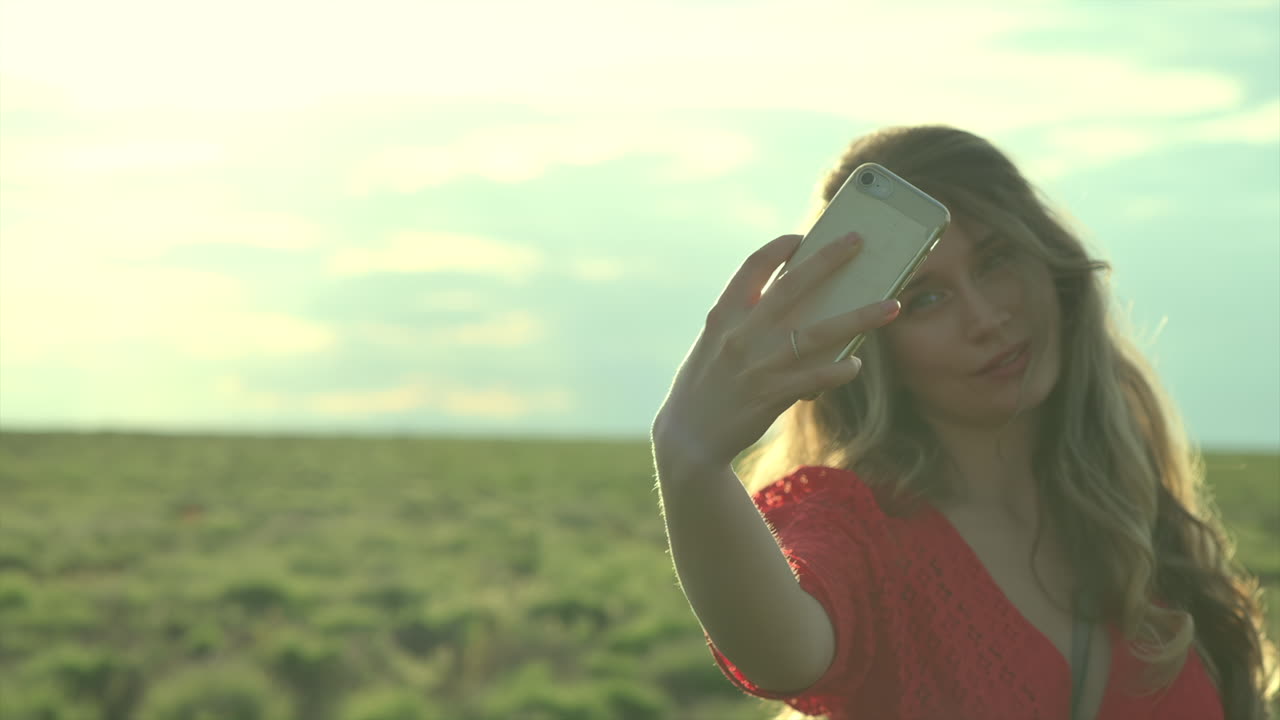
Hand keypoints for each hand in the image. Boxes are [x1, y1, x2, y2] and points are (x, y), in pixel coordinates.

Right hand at [651, 232, 901, 474]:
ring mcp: (758, 363)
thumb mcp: (713, 344)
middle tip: (858, 241)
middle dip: (829, 260)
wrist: (688, 437)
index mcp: (724, 315)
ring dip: (860, 317)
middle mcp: (741, 333)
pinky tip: (854, 364)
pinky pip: (818, 376)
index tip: (803, 237)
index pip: (753, 266)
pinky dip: (840, 369)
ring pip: (820, 332)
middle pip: (793, 285)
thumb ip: (743, 323)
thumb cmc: (705, 386)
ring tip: (892, 306)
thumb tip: (791, 305)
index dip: (780, 247)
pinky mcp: (772, 394)